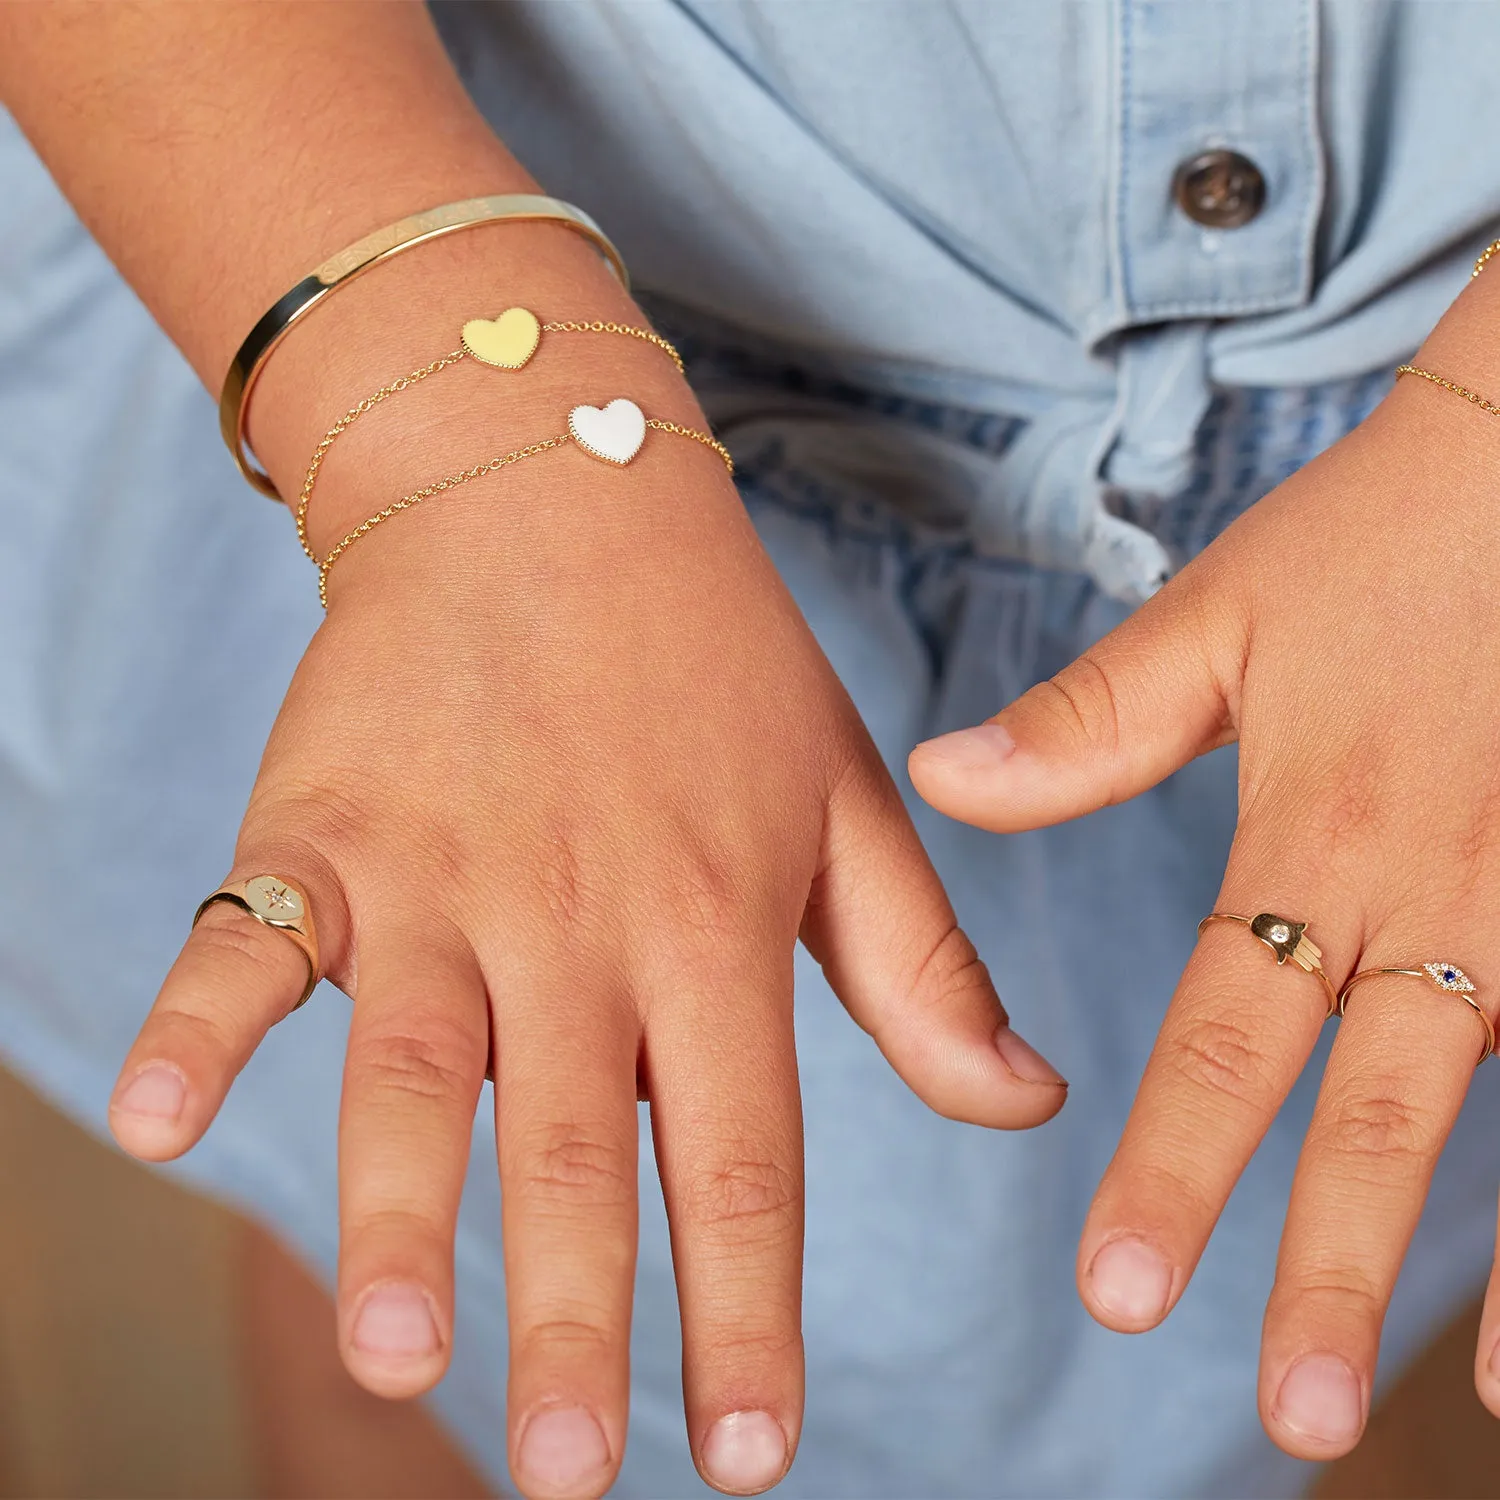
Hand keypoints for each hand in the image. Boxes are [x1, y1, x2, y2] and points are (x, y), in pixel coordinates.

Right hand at [104, 318, 1066, 1499]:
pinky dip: (199, 1019)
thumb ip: (926, 966)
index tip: (748, 1458)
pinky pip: (248, 932)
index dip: (748, 1313)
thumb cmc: (714, 657)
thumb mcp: (846, 801)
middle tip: (566, 1477)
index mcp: (718, 923)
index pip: (745, 1154)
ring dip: (400, 1212)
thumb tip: (1029, 1108)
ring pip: (418, 1065)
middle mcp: (582, 917)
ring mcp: (443, 872)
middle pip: (577, 1145)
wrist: (555, 486)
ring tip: (398, 1355)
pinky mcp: (324, 824)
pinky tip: (155, 1122)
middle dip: (577, 1321)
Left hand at [910, 364, 1499, 1458]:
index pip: (1228, 1031)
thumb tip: (939, 782)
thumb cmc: (1374, 545)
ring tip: (1473, 1412)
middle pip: (1382, 1107)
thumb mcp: (1220, 626)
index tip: (1116, 1290)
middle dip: (1327, 1261)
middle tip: (1280, 1413)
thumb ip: (1088, 726)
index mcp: (1322, 842)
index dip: (1170, 1163)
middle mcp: (1443, 897)